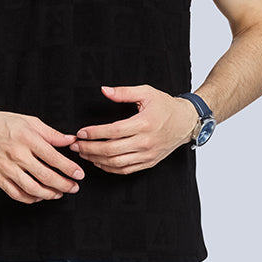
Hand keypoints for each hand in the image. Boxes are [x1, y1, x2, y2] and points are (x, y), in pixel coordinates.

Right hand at [0, 109, 84, 204]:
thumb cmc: (4, 123)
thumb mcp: (30, 122)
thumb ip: (52, 134)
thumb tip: (71, 140)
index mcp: (27, 139)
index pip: (53, 158)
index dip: (69, 168)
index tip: (79, 174)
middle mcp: (17, 155)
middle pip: (45, 176)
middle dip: (64, 184)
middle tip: (74, 188)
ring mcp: (6, 168)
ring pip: (32, 189)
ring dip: (49, 194)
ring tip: (58, 193)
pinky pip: (16, 194)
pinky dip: (30, 198)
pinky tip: (39, 197)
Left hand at [70, 86, 197, 174]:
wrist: (186, 122)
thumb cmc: (166, 106)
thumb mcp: (146, 92)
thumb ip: (124, 92)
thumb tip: (104, 90)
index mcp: (144, 124)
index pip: (113, 131)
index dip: (94, 133)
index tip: (81, 132)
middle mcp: (146, 142)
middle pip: (111, 150)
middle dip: (90, 149)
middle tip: (76, 146)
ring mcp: (147, 155)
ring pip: (116, 163)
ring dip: (96, 160)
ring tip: (84, 153)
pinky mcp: (149, 162)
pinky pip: (125, 170)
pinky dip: (109, 168)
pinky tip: (99, 162)